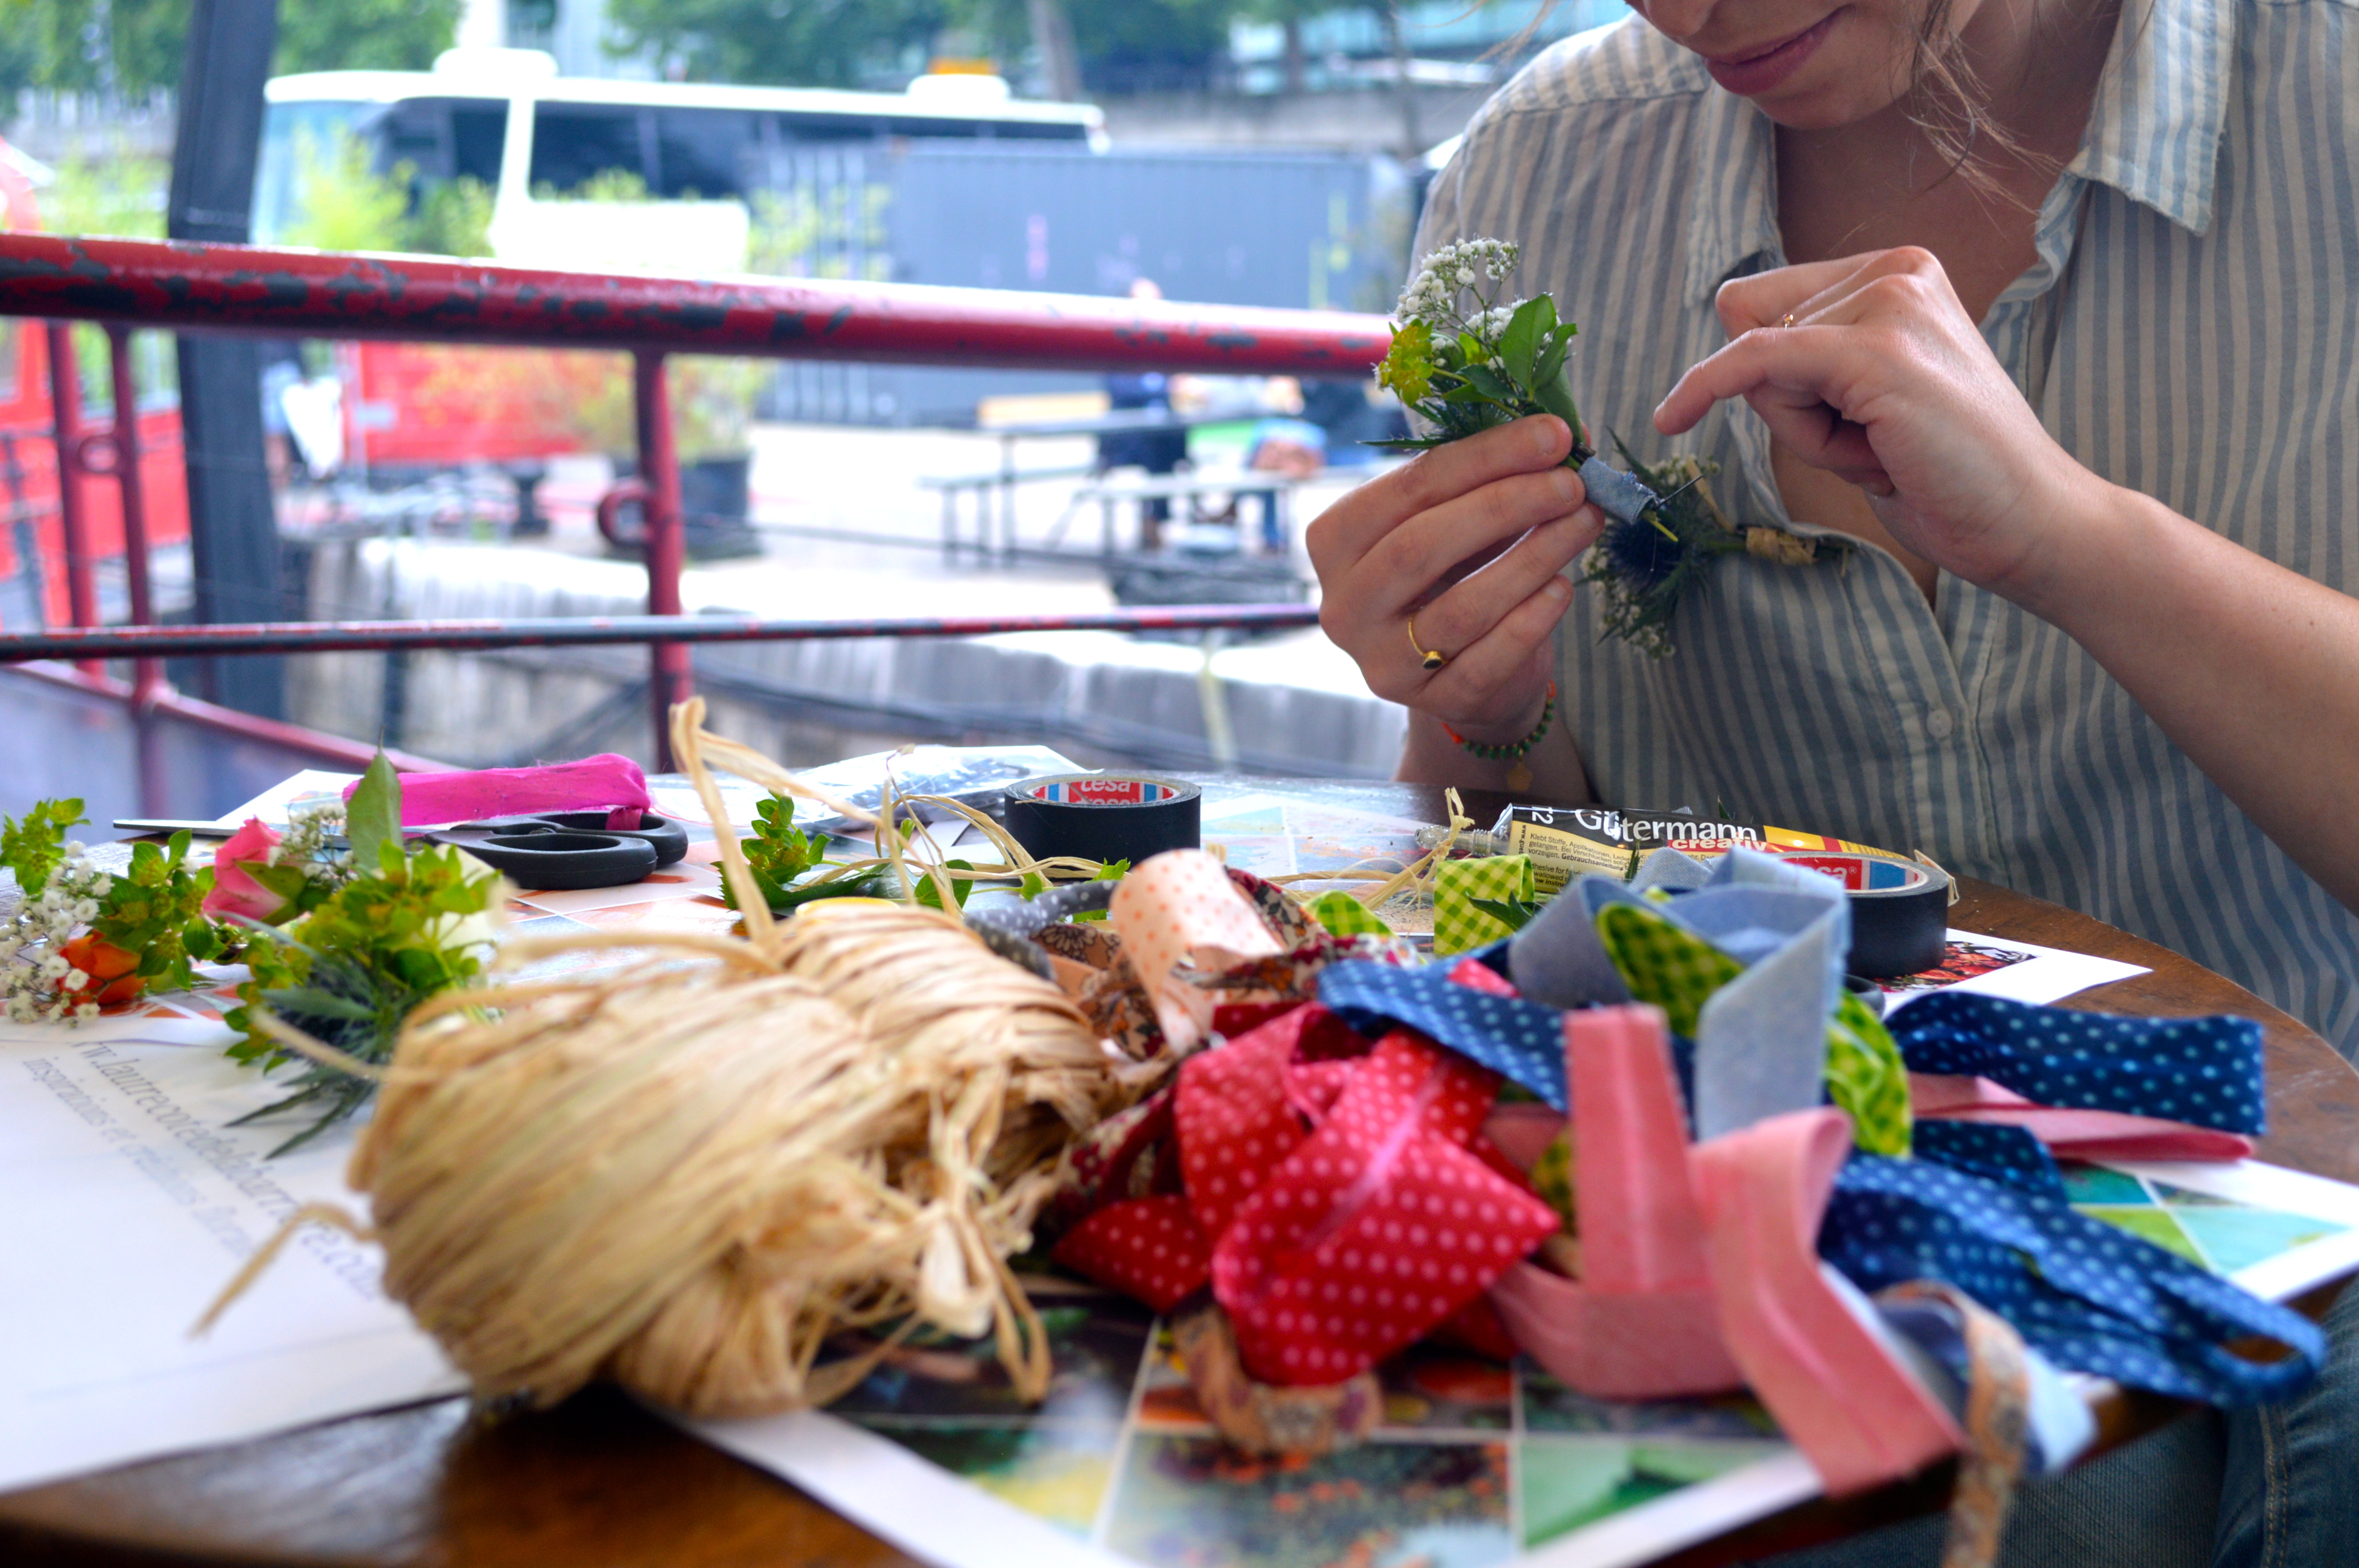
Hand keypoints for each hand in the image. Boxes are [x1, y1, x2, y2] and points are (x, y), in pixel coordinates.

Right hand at [1306, 415, 1603, 740]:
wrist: (1468, 671)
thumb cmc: (1460, 574)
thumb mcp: (1461, 519)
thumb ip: (1494, 477)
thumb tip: (1563, 434)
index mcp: (1336, 541)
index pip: (1409, 488)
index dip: (1485, 456)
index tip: (1553, 434)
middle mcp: (1344, 606)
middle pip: (1421, 546)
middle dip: (1506, 504)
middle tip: (1572, 483)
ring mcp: (1383, 662)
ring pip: (1460, 607)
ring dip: (1533, 557)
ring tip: (1585, 523)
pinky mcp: (1433, 703)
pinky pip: (1487, 661)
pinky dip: (1531, 620)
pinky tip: (1563, 588)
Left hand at [1653, 247, 2098, 596]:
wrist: (2026, 523)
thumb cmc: (1941, 473)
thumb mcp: (1858, 401)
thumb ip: (1802, 359)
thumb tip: (1728, 308)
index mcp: (1899, 272)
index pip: (1770, 301)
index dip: (1775, 373)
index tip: (1841, 421)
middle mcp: (1898, 270)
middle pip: (1755, 322)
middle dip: (1789, 401)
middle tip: (1876, 444)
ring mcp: (1892, 304)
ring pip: (1759, 357)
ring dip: (1801, 428)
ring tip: (1885, 452)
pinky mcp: (1877, 353)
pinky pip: (1752, 362)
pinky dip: (1704, 386)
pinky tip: (1673, 416)